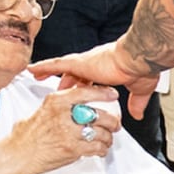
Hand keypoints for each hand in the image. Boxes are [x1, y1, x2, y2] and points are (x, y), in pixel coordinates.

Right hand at [9, 84, 120, 173]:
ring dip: (108, 137)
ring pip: (100, 132)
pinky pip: (95, 147)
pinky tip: (100, 150)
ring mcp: (68, 132)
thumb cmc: (27, 135)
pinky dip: (102, 149)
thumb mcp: (42, 110)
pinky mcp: (72, 149)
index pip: (85, 92)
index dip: (103, 93)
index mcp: (56, 101)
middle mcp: (63, 114)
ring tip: (107, 140)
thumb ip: (60, 103)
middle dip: (112, 121)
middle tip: (115, 124)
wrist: (19, 155)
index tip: (113, 95)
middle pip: (99, 114)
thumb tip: (76, 97)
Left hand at [30, 41, 160, 117]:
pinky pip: (55, 65)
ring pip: (60, 67)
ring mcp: (84, 63)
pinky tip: (33, 69)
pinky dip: (43, 66)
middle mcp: (93, 64)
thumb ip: (136, 102)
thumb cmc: (140, 69)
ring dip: (48, 70)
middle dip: (64, 81)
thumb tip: (138, 115)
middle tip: (56, 88)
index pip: (89, 79)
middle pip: (73, 74)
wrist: (137, 59)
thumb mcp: (139, 90)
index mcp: (105, 70)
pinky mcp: (78, 63)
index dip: (81, 85)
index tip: (76, 92)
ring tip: (36, 73)